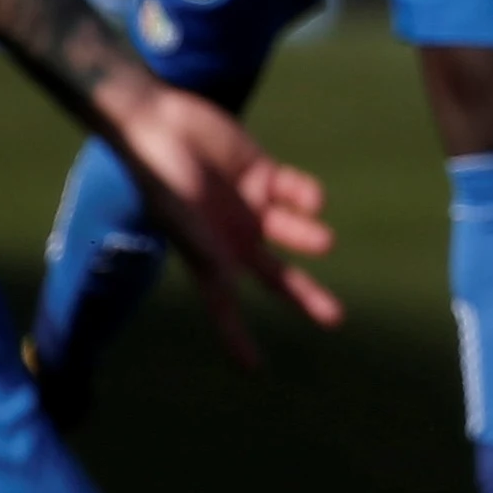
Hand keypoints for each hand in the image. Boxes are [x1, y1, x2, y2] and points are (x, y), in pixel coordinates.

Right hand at [97, 77, 340, 368]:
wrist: (156, 124)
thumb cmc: (160, 179)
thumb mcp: (183, 226)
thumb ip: (207, 252)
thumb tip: (225, 286)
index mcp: (207, 256)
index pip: (224, 306)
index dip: (236, 338)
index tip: (253, 369)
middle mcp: (232, 236)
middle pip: (276, 275)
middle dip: (304, 296)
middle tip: (335, 318)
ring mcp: (249, 204)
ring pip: (293, 231)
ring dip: (308, 237)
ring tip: (324, 241)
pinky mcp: (261, 170)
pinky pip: (295, 191)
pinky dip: (306, 196)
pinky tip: (306, 198)